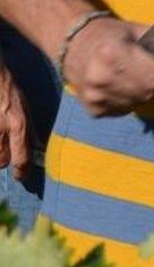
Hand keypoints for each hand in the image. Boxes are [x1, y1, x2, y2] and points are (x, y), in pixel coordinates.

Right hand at [0, 60, 30, 179]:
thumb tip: (37, 146)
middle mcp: (1, 130)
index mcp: (18, 125)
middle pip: (1, 161)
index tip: (21, 175)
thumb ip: (29, 128)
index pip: (22, 158)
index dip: (22, 171)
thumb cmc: (8, 90)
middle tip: (6, 152)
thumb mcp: (25, 107)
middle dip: (4, 160)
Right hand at [61, 18, 153, 115]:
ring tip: (133, 72)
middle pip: (150, 92)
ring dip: (146, 91)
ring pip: (141, 103)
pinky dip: (132, 98)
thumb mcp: (147, 34)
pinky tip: (121, 83)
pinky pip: (127, 109)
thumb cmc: (116, 34)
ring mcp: (94, 96)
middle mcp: (99, 78)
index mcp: (112, 54)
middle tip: (152, 66)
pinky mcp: (94, 110)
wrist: (73, 43)